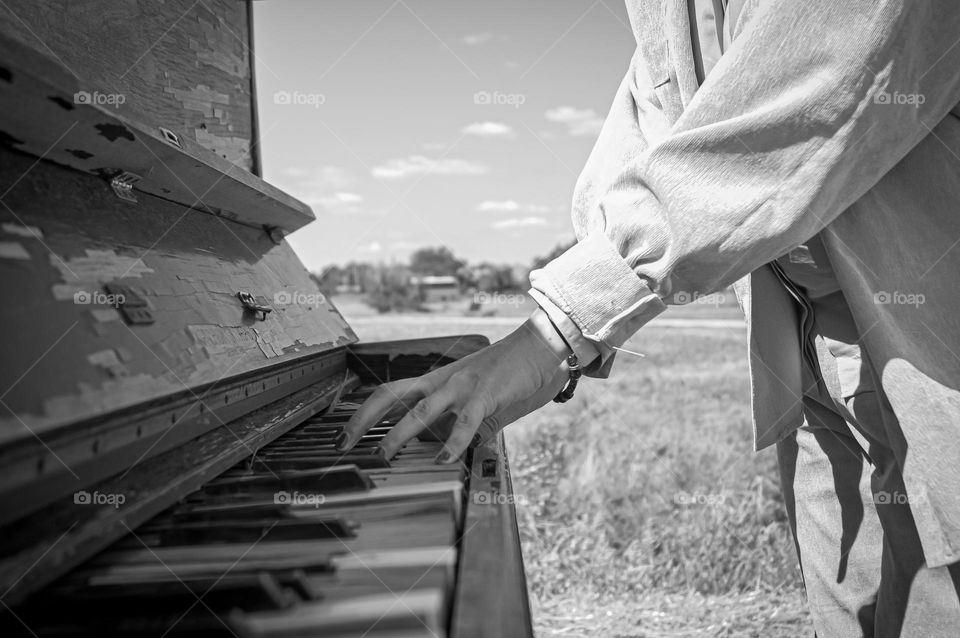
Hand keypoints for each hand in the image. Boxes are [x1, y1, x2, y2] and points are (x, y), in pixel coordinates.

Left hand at [338, 310, 573, 463]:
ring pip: (420, 410)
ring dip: (398, 433)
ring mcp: (462, 385)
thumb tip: (443, 451)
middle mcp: (442, 380)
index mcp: (437, 381)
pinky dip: (452, 442)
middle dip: (363, 420)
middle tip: (342, 444)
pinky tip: (443, 459)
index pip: (390, 394)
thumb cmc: (512, 375)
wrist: (542, 347)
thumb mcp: (477, 401)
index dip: (363, 414)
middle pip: (390, 395)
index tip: (344, 435)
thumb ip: (458, 424)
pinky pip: (465, 421)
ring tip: (382, 454)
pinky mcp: (486, 394)